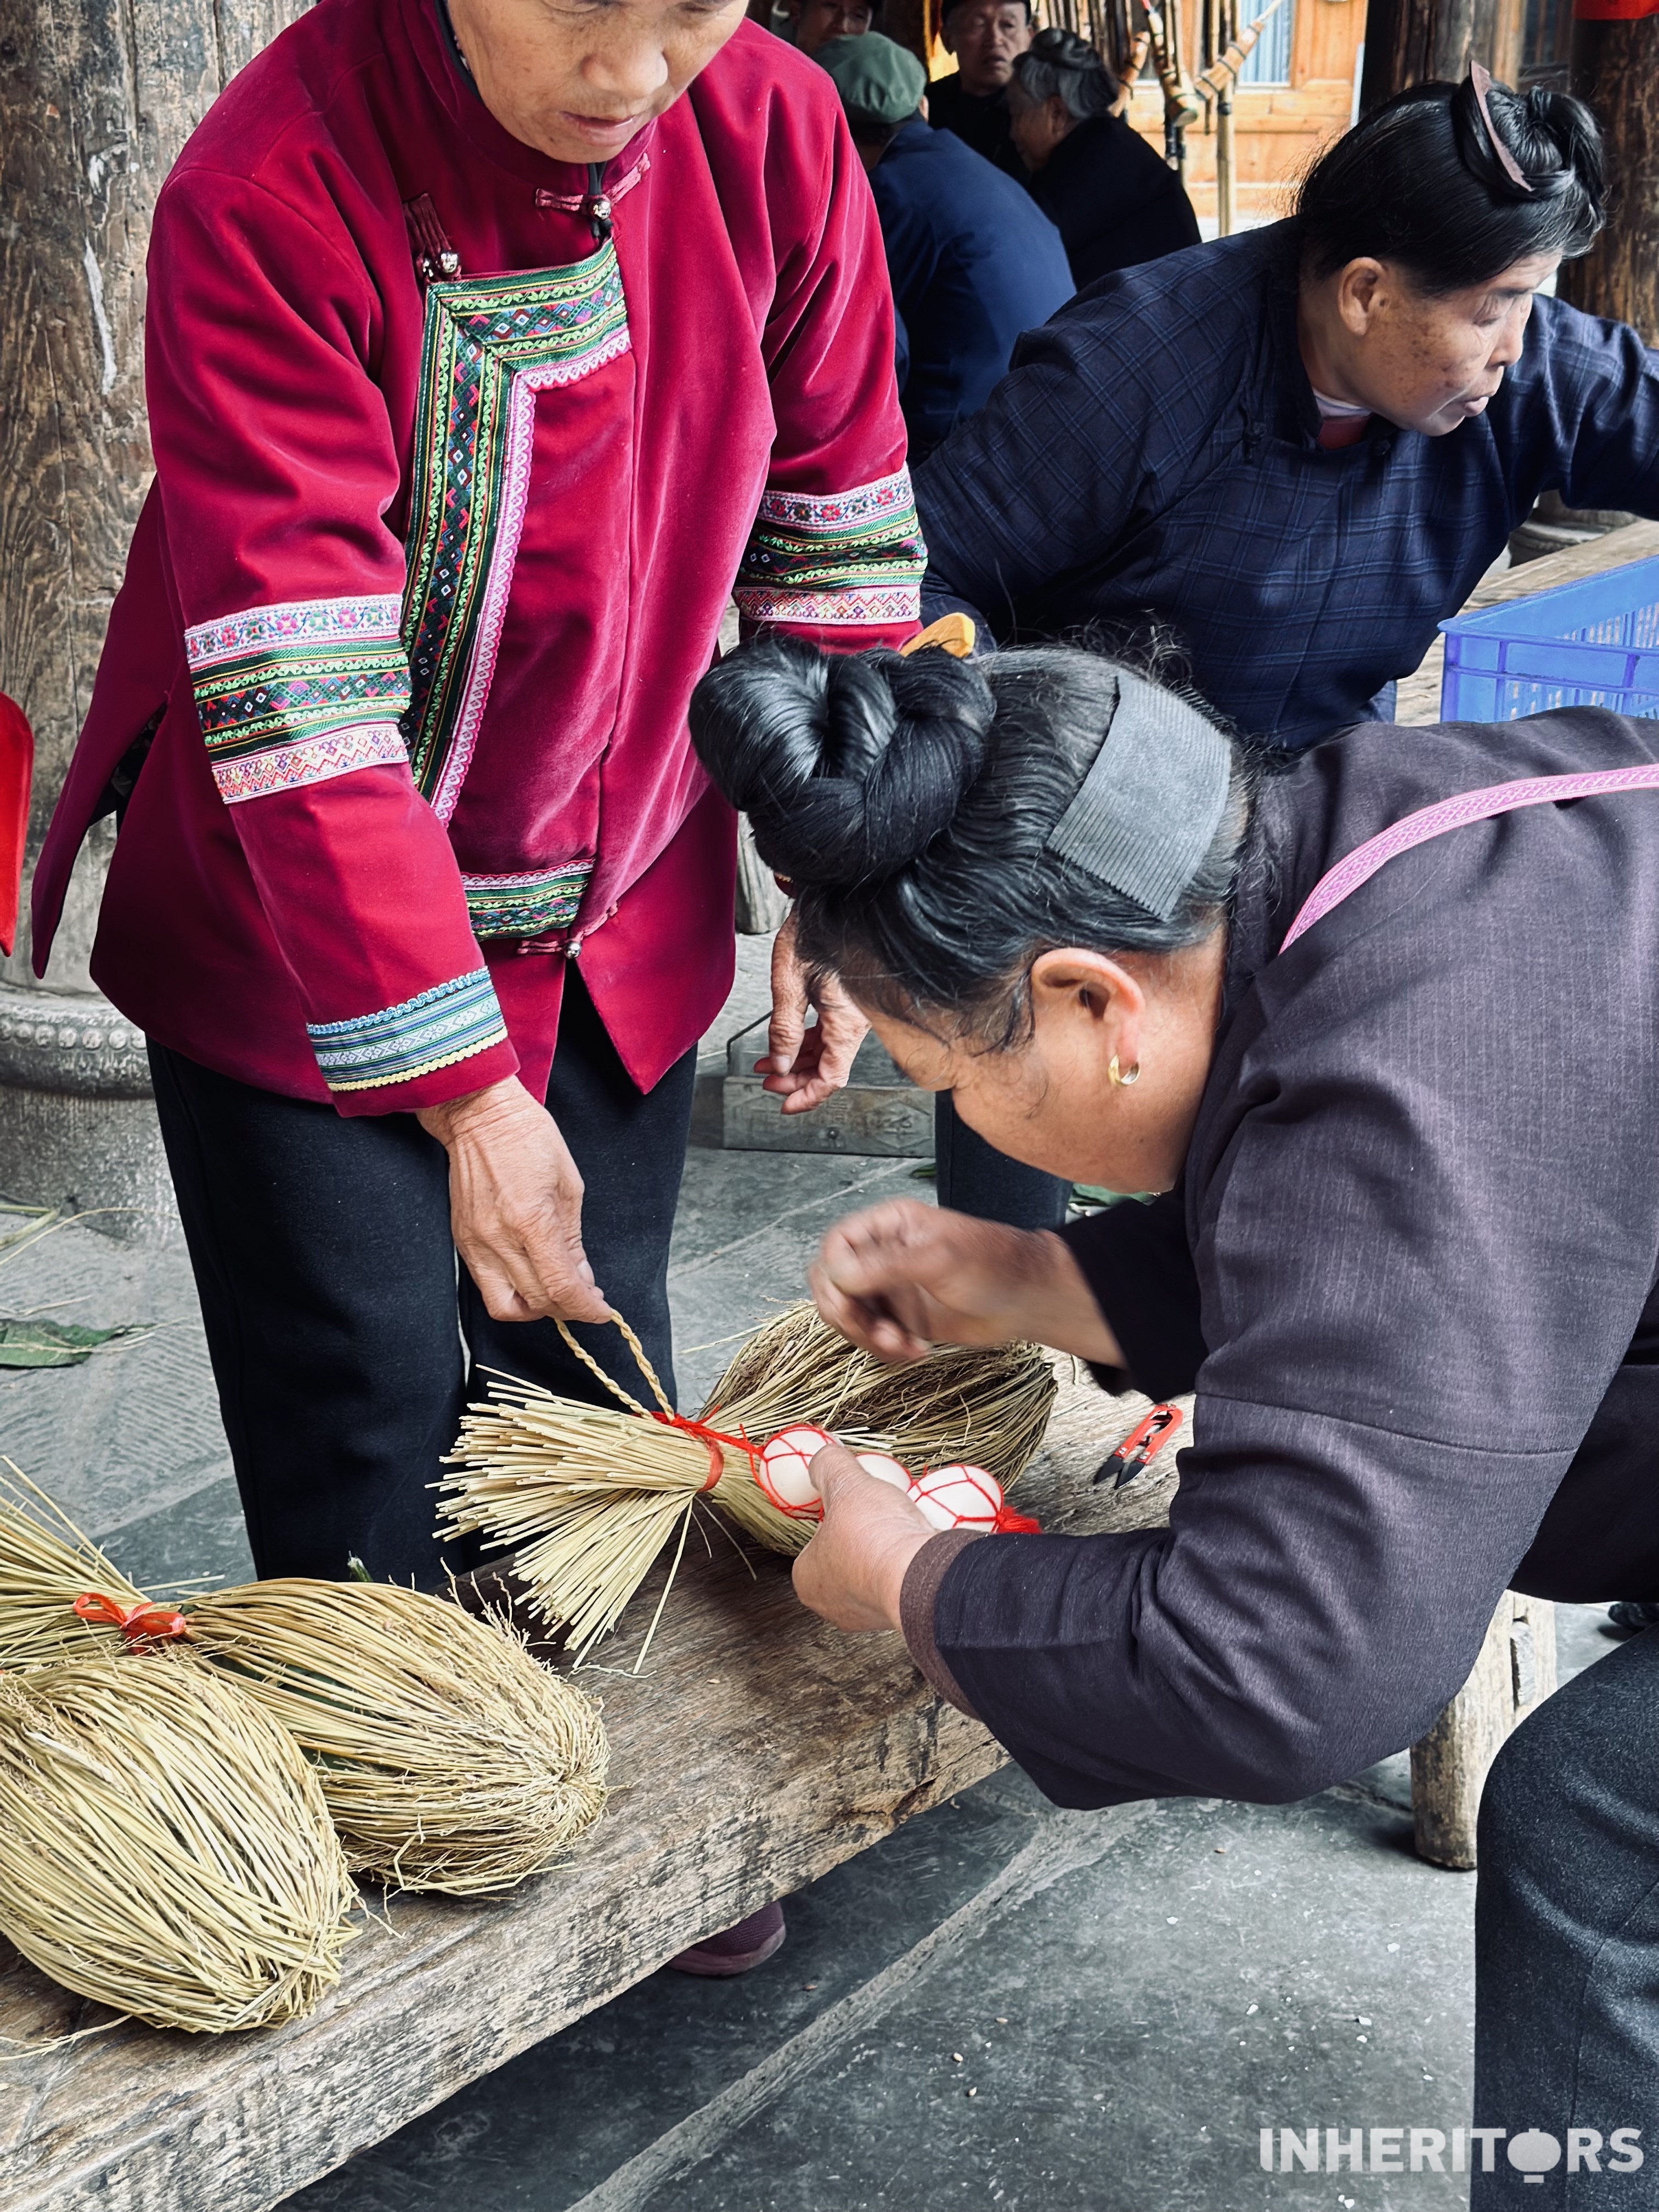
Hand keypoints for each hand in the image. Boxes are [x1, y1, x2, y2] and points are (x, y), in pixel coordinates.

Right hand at [416, 1077, 610, 1324]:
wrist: (479, 1114)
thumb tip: (582, 1279)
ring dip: (536, 1309)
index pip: (561, 1287)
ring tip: (555, 1294)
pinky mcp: (461, 1240)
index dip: (586, 1308)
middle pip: (536, 1302)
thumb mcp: (569, 1185)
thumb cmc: (529, 1138)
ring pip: (504, 1305)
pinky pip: (485, 1285)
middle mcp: (498, 1239)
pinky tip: (531, 1276)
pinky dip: (512, 1292)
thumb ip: (573, 1239)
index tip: (601, 1310)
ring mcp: (474, 1242)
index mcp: (531, 1221)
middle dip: (568, 1309)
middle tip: (586, 1299)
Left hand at [759, 912, 870, 1114]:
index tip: (786, 1105)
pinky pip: (827, 1032)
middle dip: (795, 1079)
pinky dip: (804, 1042)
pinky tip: (782, 1043)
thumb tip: (780, 1063)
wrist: (833, 901)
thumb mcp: (789, 982)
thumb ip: (784, 1028)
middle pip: (828, 1068)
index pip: (832, 1077)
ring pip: (826, 1051)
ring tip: (766, 1063)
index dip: (808, 1097)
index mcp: (847, 1022)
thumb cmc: (816, 930)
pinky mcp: (845, 1001)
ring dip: (796, 1061)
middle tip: (767, 1084)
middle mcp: (855, 1021)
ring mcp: (852, 1012)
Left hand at [791, 1439, 935, 1631]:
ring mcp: (868, 1616)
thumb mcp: (846, 1484)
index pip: (814, 1542)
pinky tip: (916, 1547)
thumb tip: (824, 1458)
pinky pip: (901, 1584)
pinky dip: (908, 1566)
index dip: (834, 1518)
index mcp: (807, 1580)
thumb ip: (829, 1466)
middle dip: (862, 1537)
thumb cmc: (876, 1538)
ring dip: (887, 1552)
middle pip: (844, 1559)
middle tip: (876, 1516)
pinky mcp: (901, 1615)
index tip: (852, 1505)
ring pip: (874, 1574)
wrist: (924, 1575)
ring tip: (899, 1527)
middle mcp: (833, 1606)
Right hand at [810, 1199, 1123, 1365]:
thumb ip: (885, 1264)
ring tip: (902, 1345)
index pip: (836, 1247)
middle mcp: (883, 1255)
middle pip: (832, 1284)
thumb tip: (836, 1273)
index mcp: (888, 1226)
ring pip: (848, 1315)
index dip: (836, 1277)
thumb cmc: (994, 1266)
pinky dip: (884, 1350)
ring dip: (867, 1338)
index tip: (855, 1301)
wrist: (1028, 1300)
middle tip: (877, 1333)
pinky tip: (914, 1351)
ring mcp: (891, 1288)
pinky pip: (871, 1337)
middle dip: (848, 1315)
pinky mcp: (902, 1318)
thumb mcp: (938, 1258)